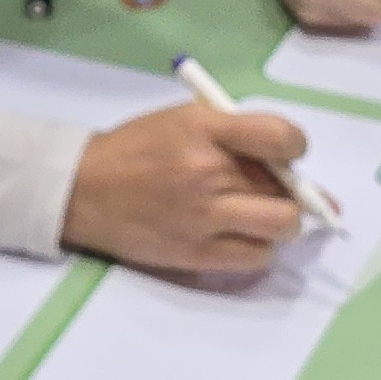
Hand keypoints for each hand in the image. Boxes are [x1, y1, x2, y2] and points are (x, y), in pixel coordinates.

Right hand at [65, 102, 310, 276]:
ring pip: (282, 228)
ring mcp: (203, 217)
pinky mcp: (196, 254)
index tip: (289, 155)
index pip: (281, 137)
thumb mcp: (184, 120)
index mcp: (206, 129)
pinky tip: (240, 237)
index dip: (296, 147)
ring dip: (281, 224)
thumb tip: (292, 162)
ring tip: (260, 217)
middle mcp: (209, 172)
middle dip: (294, 192)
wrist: (83, 190)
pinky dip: (258, 249)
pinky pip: (257, 258)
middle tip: (280, 193)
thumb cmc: (138, 149)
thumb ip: (234, 135)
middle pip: (288, 189)